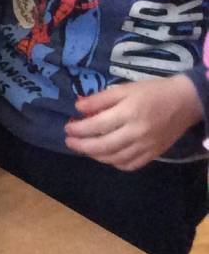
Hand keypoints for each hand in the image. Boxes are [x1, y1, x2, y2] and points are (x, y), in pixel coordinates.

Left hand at [65, 75, 201, 169]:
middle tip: (69, 141)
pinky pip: (130, 165)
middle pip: (102, 146)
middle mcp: (137, 132)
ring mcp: (147, 146)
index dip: (78, 129)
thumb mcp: (124, 88)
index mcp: (129, 113)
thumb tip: (78, 108)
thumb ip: (100, 99)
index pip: (96, 126)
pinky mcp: (154, 154)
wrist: (186, 101)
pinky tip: (107, 156)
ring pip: (114, 158)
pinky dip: (115, 163)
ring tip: (85, 148)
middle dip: (81, 146)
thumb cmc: (152, 92)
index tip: (67, 128)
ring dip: (95, 155)